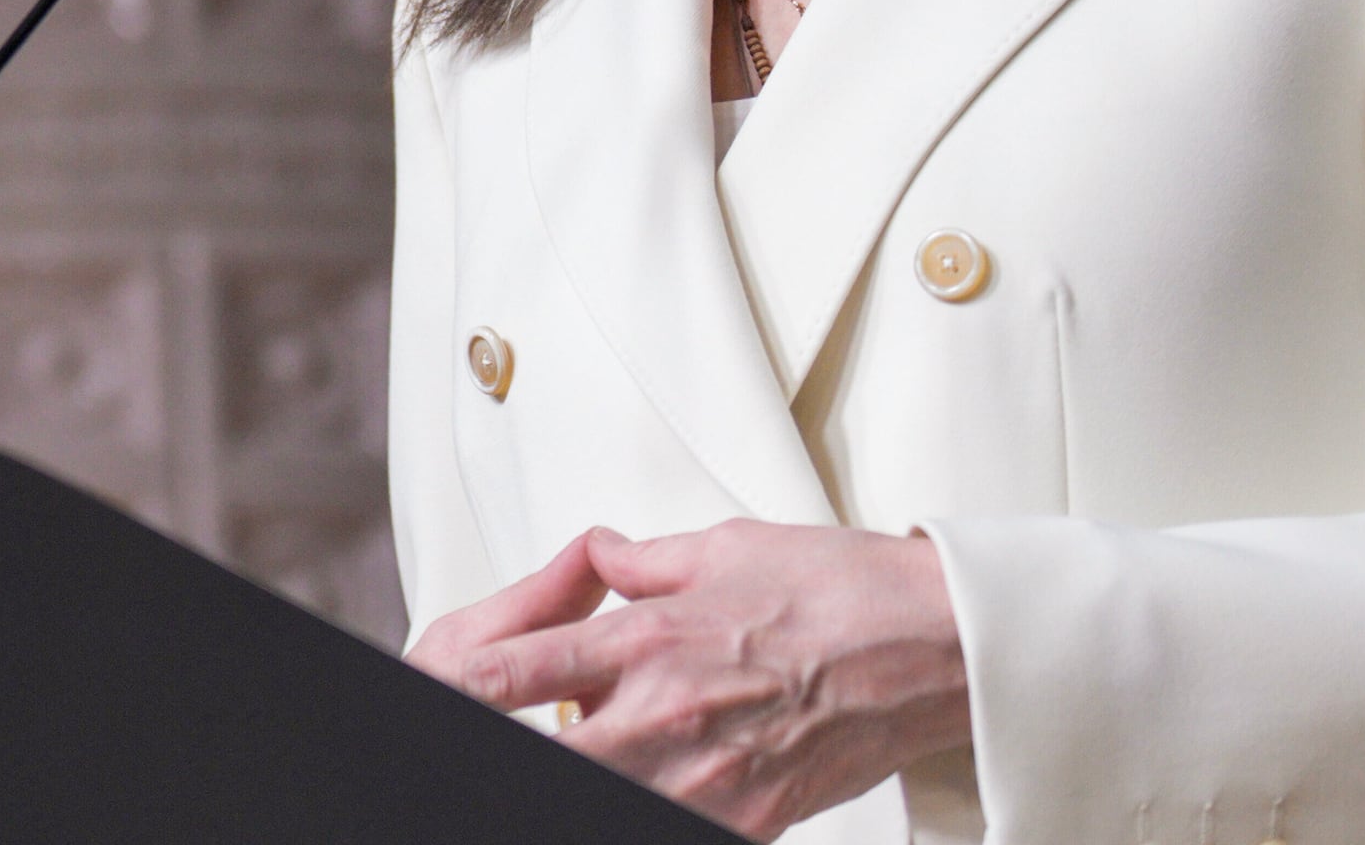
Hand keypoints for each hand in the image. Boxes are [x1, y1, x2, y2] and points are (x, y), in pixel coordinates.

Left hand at [404, 521, 970, 840]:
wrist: (935, 645)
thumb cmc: (840, 589)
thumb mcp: (724, 547)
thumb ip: (641, 563)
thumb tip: (596, 560)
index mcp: (647, 640)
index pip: (511, 675)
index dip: (457, 692)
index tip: (429, 694)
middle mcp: (664, 714)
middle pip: (543, 758)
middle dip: (510, 750)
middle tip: (508, 737)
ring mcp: (705, 778)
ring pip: (602, 798)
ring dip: (582, 776)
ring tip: (584, 751)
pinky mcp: (750, 821)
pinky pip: (673, 825)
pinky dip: (652, 806)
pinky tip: (652, 783)